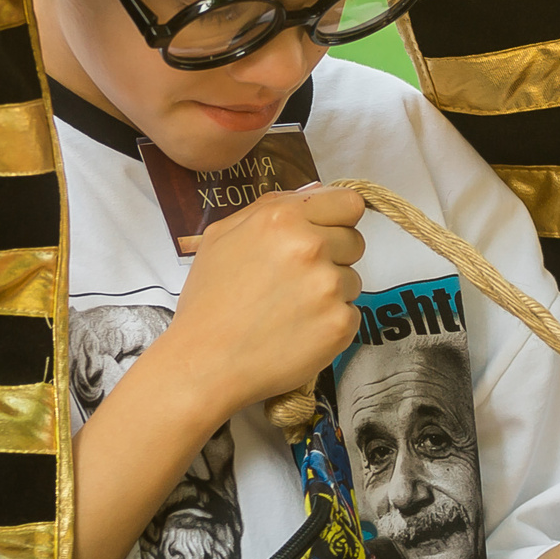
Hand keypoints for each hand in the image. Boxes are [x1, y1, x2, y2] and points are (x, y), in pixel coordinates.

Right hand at [153, 185, 364, 420]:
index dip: (337, 220)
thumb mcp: (222, 236)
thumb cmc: (208, 301)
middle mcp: (311, 247)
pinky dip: (330, 324)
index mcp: (283, 218)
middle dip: (334, 257)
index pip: (348, 203)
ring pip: (352, 280)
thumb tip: (314, 194)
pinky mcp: (340, 324)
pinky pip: (351, 314)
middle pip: (355, 241)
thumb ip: (270, 207)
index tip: (325, 235)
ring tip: (290, 310)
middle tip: (297, 281)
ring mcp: (329, 287)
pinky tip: (297, 332)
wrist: (204, 364)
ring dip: (331, 293)